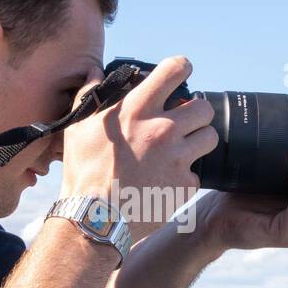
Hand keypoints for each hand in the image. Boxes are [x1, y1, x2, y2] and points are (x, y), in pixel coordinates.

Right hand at [60, 56, 216, 242]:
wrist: (94, 219)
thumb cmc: (84, 172)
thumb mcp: (78, 127)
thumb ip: (90, 95)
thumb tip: (95, 71)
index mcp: (138, 110)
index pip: (175, 70)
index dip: (182, 68)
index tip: (182, 73)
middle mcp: (163, 130)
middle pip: (204, 107)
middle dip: (196, 112)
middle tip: (184, 122)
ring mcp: (178, 158)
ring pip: (209, 137)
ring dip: (198, 141)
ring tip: (181, 150)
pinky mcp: (185, 185)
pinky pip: (197, 173)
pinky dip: (185, 177)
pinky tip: (167, 181)